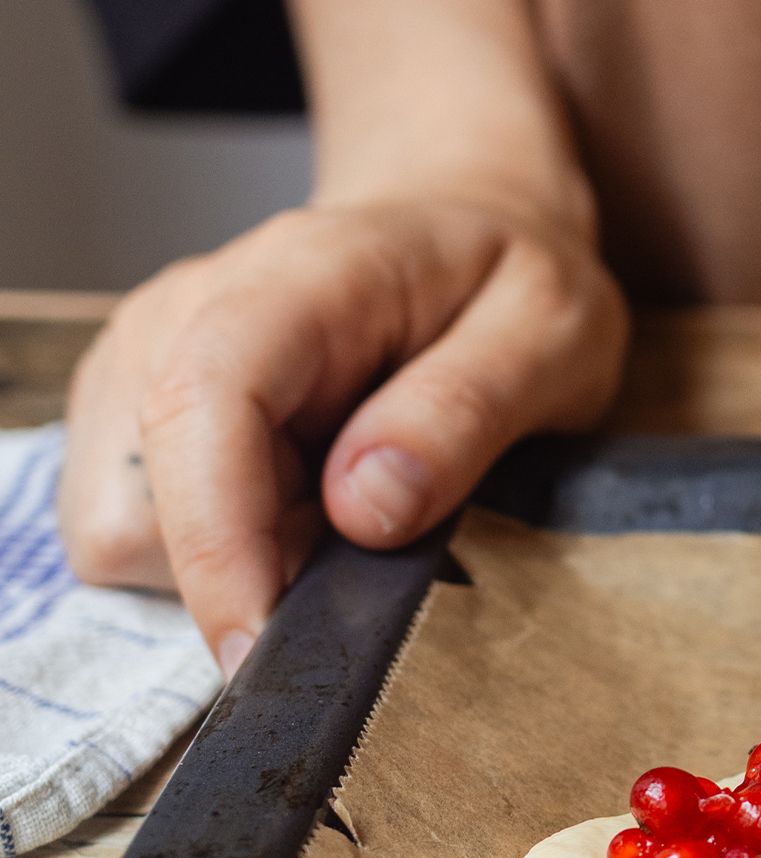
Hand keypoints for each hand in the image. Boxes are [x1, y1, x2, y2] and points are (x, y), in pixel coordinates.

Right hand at [59, 0, 617, 662]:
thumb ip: (469, 412)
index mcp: (301, 280)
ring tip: (339, 521)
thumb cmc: (524, 270)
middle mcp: (191, 313)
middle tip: (350, 576)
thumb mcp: (559, 331)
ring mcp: (151, 357)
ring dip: (210, 561)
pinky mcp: (144, 403)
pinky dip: (199, 546)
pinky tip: (292, 515)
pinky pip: (122, 513)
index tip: (267, 647)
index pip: (204, 415)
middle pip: (123, 495)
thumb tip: (374, 504)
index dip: (219, 548)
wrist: (473, 209)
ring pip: (104, 519)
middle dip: (216, 568)